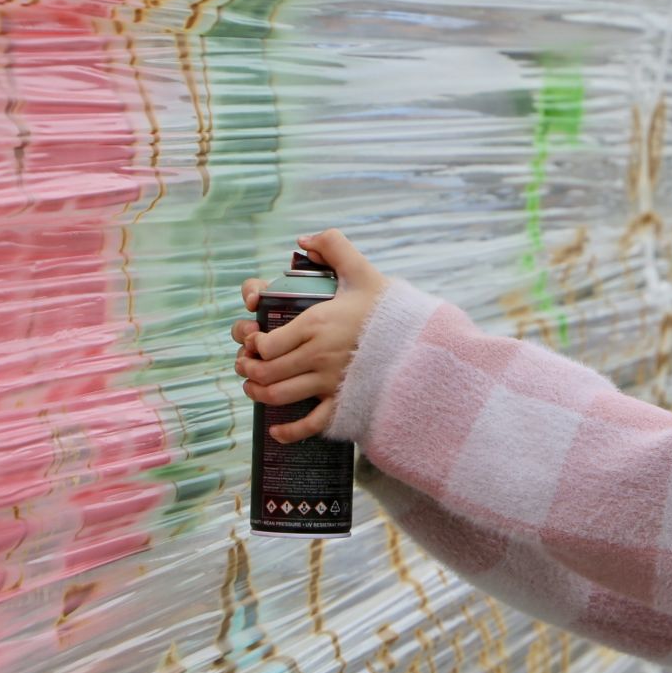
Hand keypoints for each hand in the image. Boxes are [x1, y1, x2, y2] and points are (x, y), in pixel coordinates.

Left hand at [232, 229, 387, 441]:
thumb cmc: (392, 310)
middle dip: (248, 369)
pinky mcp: (344, 404)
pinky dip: (287, 432)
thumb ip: (334, 246)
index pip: (265, 343)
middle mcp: (318, 356)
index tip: (254, 341)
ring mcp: (330, 383)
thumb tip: (303, 240)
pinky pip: (309, 425)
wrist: (424, 344)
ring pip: (279, 396)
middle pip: (266, 371)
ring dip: (259, 394)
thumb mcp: (363, 272)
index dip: (252, 345)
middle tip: (246, 365)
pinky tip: (276, 429)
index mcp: (316, 324)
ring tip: (254, 388)